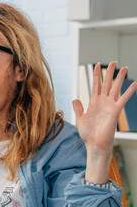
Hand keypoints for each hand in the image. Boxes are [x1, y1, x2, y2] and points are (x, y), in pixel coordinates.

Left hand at [72, 62, 136, 182]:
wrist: (94, 144)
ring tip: (124, 67)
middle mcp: (102, 102)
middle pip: (106, 83)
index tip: (97, 65)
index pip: (95, 85)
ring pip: (115, 88)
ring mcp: (109, 105)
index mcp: (93, 102)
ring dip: (120, 78)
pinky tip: (135, 83)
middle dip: (109, 72)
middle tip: (113, 62)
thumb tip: (75, 98)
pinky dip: (129, 91)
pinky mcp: (115, 111)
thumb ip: (78, 108)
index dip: (96, 75)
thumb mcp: (80, 118)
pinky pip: (123, 99)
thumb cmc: (88, 134)